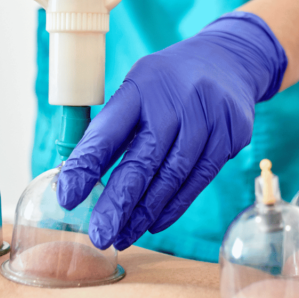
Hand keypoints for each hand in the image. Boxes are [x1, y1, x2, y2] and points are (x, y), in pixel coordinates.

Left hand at [57, 12, 288, 249]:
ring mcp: (207, 117)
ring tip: (122, 236)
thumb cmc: (167, 85)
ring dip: (144, 213)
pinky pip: (199, 180)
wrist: (228, 60)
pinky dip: (174, 206)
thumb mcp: (136, 90)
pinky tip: (154, 223)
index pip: (108, 130)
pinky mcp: (231, 135)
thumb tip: (77, 178)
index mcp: (140, 87)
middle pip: (143, 161)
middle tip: (99, 235)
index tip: (67, 197)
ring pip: (172, 177)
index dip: (86, 165)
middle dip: (118, 203)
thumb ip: (112, 129)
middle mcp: (175, 100)